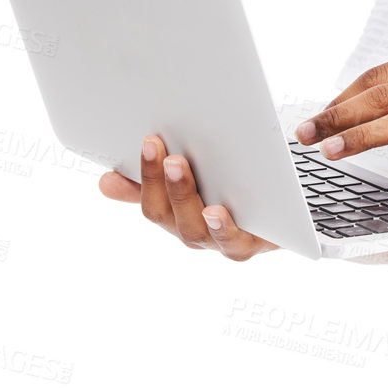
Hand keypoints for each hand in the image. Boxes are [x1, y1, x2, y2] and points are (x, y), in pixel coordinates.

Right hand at [99, 133, 279, 260]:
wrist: (282, 218)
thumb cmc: (230, 193)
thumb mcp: (190, 183)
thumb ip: (149, 184)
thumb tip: (105, 181)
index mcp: (176, 218)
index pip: (149, 202)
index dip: (141, 175)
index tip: (144, 141)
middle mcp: (193, 233)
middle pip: (166, 215)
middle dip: (158, 178)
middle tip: (156, 144)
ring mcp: (219, 242)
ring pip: (193, 229)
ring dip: (182, 195)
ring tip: (178, 164)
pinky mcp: (249, 246)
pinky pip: (232, 243)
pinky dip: (222, 228)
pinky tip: (216, 210)